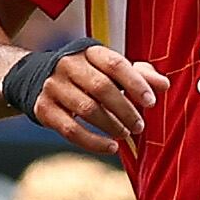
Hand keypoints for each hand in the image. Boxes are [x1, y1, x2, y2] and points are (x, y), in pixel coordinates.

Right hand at [26, 43, 164, 160]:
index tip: (151, 102)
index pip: (115, 64)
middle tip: (139, 126)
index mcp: (88, 52)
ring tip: (125, 134)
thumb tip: (164, 85)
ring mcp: (53, 87)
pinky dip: (93, 142)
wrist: (35, 78)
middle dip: (125, 110)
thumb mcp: (108, 69)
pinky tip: (110, 147)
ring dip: (111, 126)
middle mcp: (68, 65)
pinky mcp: (43, 109)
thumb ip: (138, 75)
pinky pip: (71, 130)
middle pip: (101, 88)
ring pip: (87, 110)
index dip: (135, 83)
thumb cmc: (84, 75)